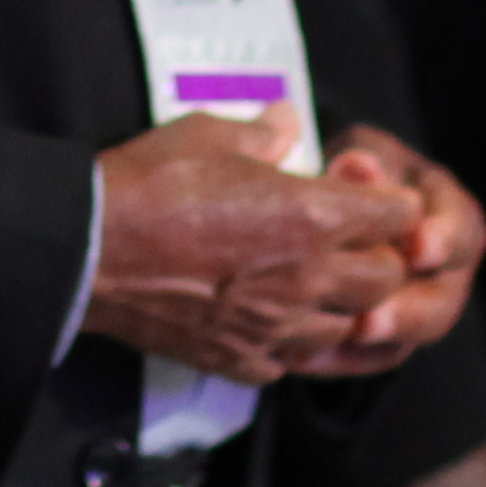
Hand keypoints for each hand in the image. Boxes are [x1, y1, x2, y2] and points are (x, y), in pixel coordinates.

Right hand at [82, 110, 419, 383]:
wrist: (88, 249)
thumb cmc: (147, 186)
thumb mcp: (208, 134)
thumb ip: (261, 132)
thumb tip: (285, 122)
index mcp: (313, 215)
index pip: (398, 215)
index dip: (389, 202)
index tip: (369, 196)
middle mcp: (307, 278)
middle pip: (385, 281)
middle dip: (376, 259)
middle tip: (345, 242)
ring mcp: (274, 326)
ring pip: (344, 330)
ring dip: (336, 308)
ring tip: (305, 286)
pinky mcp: (238, 358)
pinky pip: (287, 363)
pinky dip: (285, 344)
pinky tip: (262, 321)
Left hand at [297, 126, 485, 374]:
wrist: (339, 204)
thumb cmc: (356, 169)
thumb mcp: (363, 153)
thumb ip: (364, 164)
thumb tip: (357, 166)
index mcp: (451, 215)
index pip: (461, 233)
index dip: (441, 241)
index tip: (418, 248)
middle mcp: (445, 270)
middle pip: (441, 303)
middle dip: (406, 313)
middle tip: (369, 321)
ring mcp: (419, 307)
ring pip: (408, 338)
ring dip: (369, 343)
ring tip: (334, 339)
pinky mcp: (388, 336)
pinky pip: (369, 358)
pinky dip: (338, 359)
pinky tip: (303, 356)